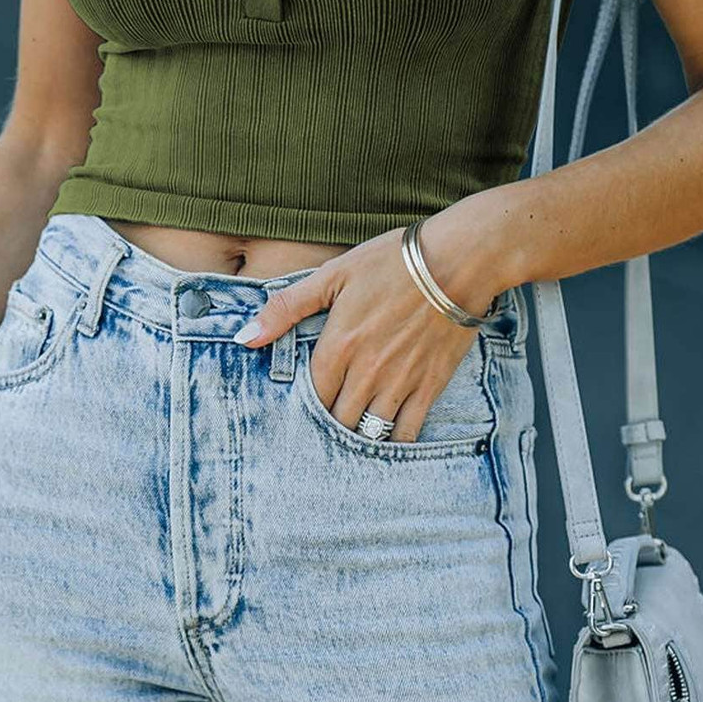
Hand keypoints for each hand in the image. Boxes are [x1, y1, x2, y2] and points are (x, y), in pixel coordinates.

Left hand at [232, 220, 502, 442]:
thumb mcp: (333, 275)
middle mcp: (366, 372)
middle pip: (336, 421)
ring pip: (369, 430)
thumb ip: (287, 307)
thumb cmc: (392, 262)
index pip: (310, 397)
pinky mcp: (430, 386)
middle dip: (328, 425)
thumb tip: (246, 337)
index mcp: (338, 346)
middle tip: (324, 426)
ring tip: (350, 435)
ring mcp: (399, 383)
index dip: (303, 408)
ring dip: (357, 435)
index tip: (300, 410)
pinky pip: (407, 432)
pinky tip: (385, 439)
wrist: (456, 260)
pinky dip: (394, 441)